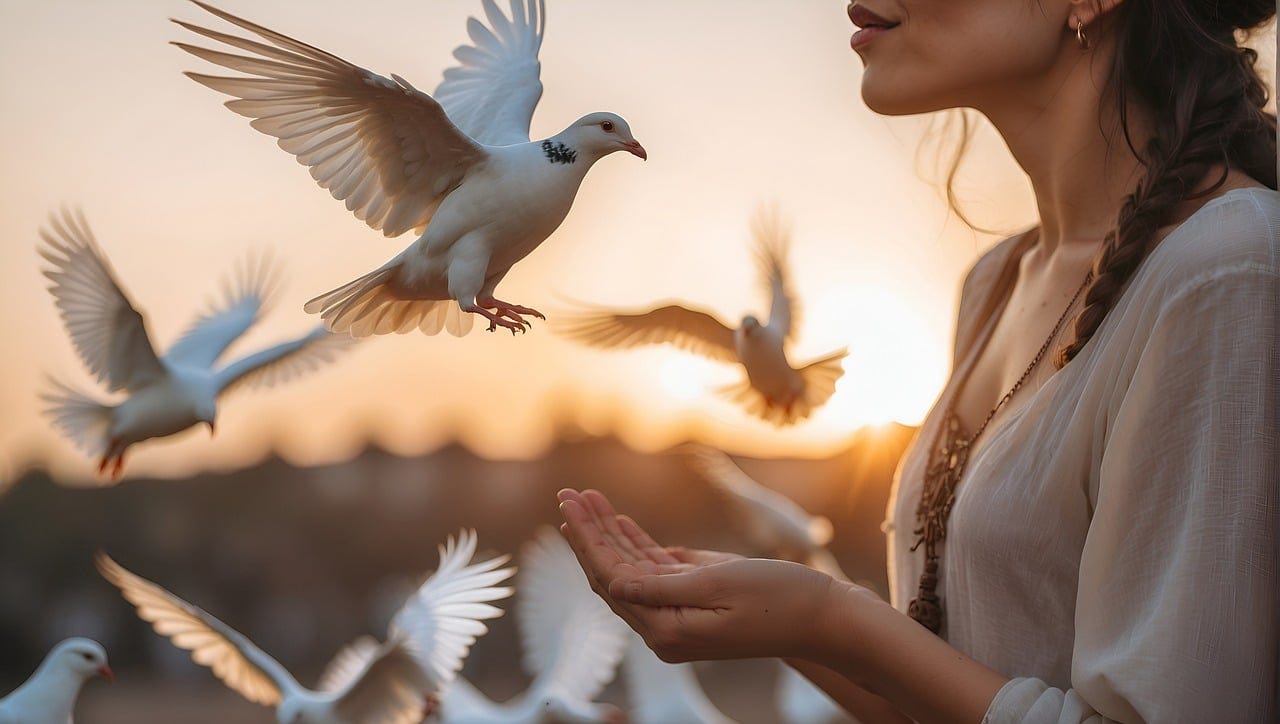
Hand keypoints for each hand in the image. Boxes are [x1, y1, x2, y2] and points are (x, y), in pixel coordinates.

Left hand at [557, 488, 835, 662]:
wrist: (823, 618)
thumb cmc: (779, 598)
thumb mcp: (719, 583)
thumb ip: (662, 585)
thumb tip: (613, 581)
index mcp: (667, 629)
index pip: (610, 578)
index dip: (586, 538)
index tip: (569, 504)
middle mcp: (666, 629)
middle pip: (612, 573)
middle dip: (588, 533)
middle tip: (566, 494)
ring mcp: (679, 617)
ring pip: (630, 570)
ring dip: (607, 534)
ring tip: (585, 499)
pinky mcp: (694, 604)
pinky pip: (655, 573)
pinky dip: (635, 545)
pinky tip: (618, 522)